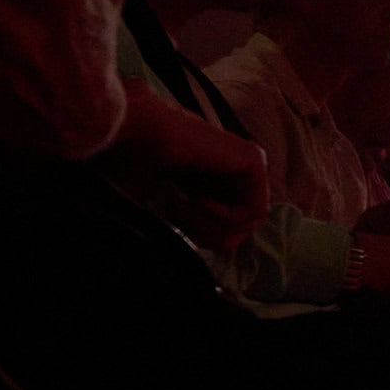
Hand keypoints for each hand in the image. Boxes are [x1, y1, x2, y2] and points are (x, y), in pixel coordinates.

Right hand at [104, 91, 269, 249]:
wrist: (134, 136)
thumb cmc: (136, 166)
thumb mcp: (166, 209)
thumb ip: (190, 228)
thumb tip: (200, 254)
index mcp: (215, 181)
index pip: (229, 228)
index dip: (204, 238)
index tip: (175, 223)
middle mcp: (235, 172)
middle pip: (240, 229)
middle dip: (208, 235)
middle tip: (179, 218)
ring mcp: (248, 164)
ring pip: (248, 224)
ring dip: (212, 226)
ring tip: (185, 207)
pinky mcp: (254, 160)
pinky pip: (255, 211)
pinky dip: (224, 217)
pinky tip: (199, 201)